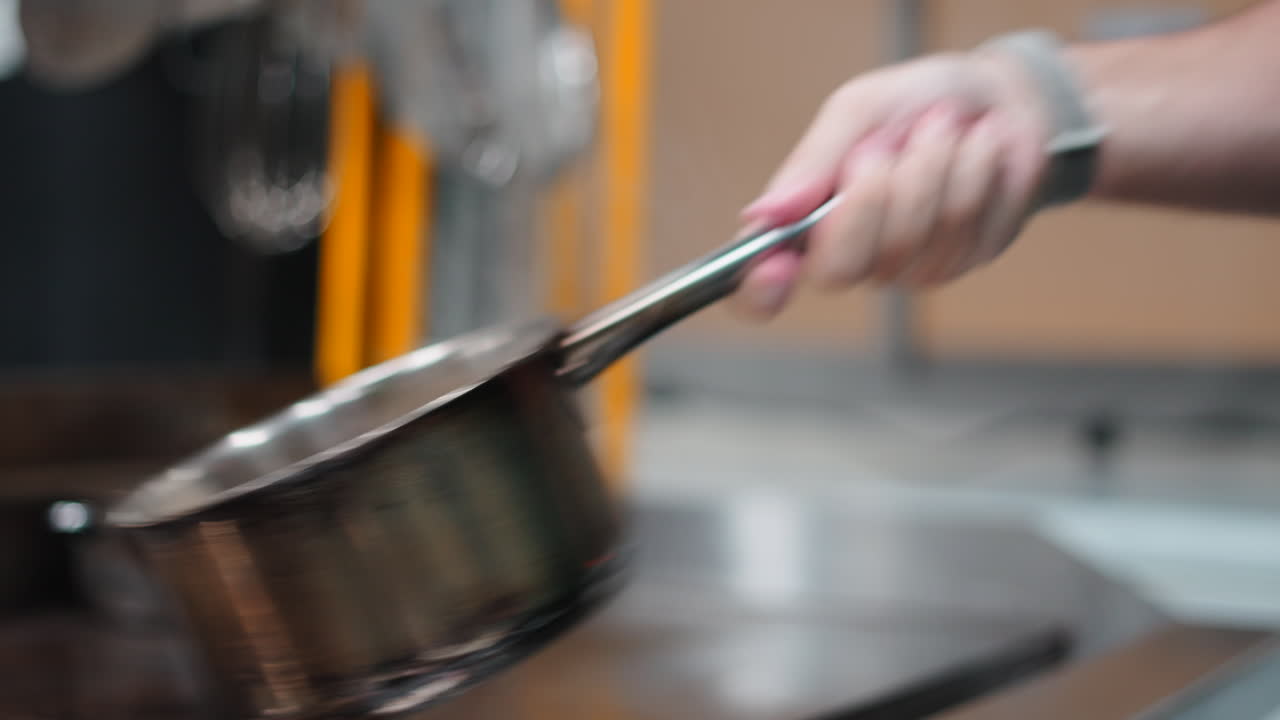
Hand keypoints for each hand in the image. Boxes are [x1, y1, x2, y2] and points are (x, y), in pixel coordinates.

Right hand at [733, 49, 1053, 319]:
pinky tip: (975, 150)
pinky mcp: (961, 261)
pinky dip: (971, 170)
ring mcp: (905, 267)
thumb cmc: (915, 103)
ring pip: (910, 239)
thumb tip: (763, 214)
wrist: (999, 97)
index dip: (760, 291)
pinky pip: (961, 226)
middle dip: (867, 198)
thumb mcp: (855, 111)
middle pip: (838, 269)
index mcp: (803, 223)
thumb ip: (811, 162)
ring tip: (940, 128)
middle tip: (883, 145)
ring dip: (930, 165)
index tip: (776, 267)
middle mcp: (849, 257)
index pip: (761, 289)